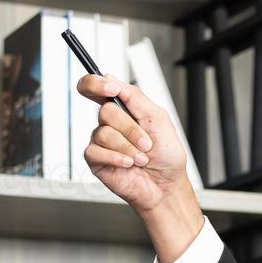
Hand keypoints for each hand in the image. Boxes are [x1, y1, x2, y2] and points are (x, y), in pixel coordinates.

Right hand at [76, 73, 189, 212]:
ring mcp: (101, 141)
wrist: (165, 185)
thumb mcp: (157, 117)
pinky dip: (117, 157)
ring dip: (127, 146)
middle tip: (146, 143)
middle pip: (105, 111)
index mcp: (123, 108)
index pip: (97, 87)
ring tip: (141, 158)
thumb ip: (134, 96)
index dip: (96, 83)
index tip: (110, 88)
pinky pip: (96, 151)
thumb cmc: (166, 154)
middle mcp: (110, 123)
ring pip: (104, 133)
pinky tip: (128, 164)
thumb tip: (110, 77)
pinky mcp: (95, 159)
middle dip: (130, 129)